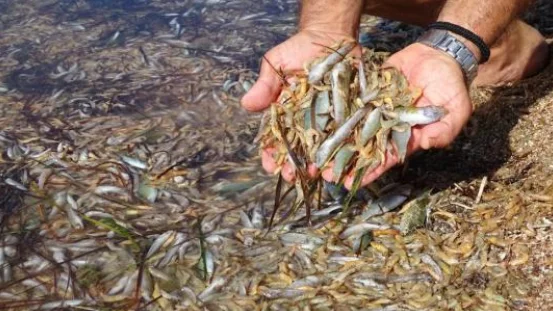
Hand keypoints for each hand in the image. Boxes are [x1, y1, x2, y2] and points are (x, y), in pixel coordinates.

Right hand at [241, 30, 359, 181]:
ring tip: (317, 175)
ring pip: (321, 147)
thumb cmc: (298, 50)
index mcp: (284, 113)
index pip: (275, 138)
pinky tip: (342, 163)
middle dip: (294, 165)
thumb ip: (265, 86)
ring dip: (318, 163)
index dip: (271, 154)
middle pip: (298, 149)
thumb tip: (246, 105)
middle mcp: (304, 121)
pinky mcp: (347, 114)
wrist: (330, 35)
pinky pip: (346, 134)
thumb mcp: (275, 64)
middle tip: (293, 176)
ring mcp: (326, 120)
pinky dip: (344, 149)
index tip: (270, 166)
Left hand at [325, 43, 472, 188]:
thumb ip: (443, 130)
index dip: (369, 171)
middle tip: (324, 173)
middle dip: (345, 160)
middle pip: (363, 146)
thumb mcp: (456, 111)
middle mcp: (387, 125)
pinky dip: (335, 111)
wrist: (440, 55)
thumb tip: (426, 144)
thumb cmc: (451, 86)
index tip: (351, 183)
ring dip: (335, 140)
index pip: (385, 158)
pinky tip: (318, 122)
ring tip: (316, 154)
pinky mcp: (368, 91)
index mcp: (407, 136)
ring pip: (352, 127)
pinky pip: (350, 102)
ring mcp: (376, 108)